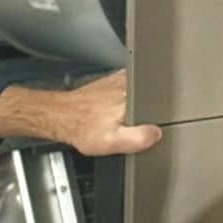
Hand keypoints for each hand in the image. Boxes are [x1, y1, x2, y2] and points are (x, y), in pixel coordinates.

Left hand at [0, 69, 161, 157]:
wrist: (60, 117)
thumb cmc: (82, 128)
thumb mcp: (112, 141)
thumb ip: (137, 138)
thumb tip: (156, 133)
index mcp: (131, 97)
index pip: (158, 100)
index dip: (162, 113)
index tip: (160, 123)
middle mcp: (126, 85)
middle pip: (150, 95)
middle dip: (150, 108)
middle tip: (138, 123)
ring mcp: (118, 81)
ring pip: (139, 91)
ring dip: (138, 101)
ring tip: (127, 117)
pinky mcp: (110, 82)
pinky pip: (127, 88)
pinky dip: (126, 97)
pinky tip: (119, 110)